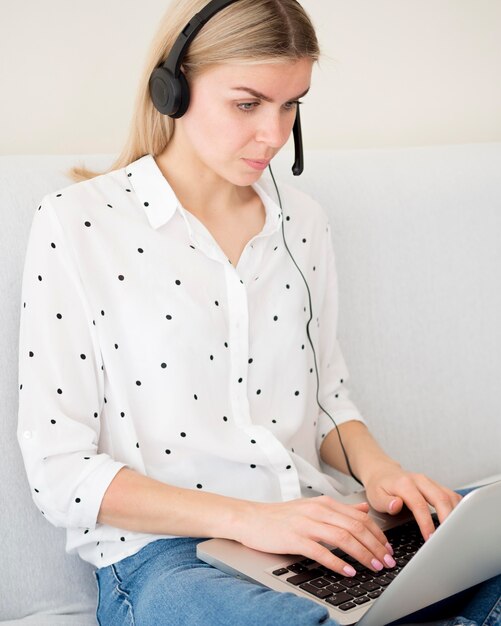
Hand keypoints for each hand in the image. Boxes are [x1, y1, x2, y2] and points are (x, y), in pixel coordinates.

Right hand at [236, 496, 395, 576]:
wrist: (251, 518)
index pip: (360, 517)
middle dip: (376, 546)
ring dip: (362, 554)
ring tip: (374, 567)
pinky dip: (338, 561)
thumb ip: (339, 509)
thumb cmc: (281, 516)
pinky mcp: (294, 537)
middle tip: (388, 562)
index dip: (378, 534)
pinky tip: (348, 571)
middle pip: (356, 527)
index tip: (388, 549)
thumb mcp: (312, 507)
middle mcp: (318, 510)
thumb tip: (363, 508)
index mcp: (324, 503)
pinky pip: (321, 550)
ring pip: (343, 537)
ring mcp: (306, 523)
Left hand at [363, 463, 461, 540]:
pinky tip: (459, 521)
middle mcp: (420, 480)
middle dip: (448, 520)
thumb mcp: (375, 495)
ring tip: (457, 533)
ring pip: (450, 496)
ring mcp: (430, 482)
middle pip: (441, 498)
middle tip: (449, 539)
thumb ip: (386, 502)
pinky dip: (458, 508)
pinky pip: (452, 495)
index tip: (431, 539)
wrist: (382, 471)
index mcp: (405, 484)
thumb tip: (397, 505)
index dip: (427, 523)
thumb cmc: (379, 486)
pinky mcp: (436, 485)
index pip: (420, 505)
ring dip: (456, 514)